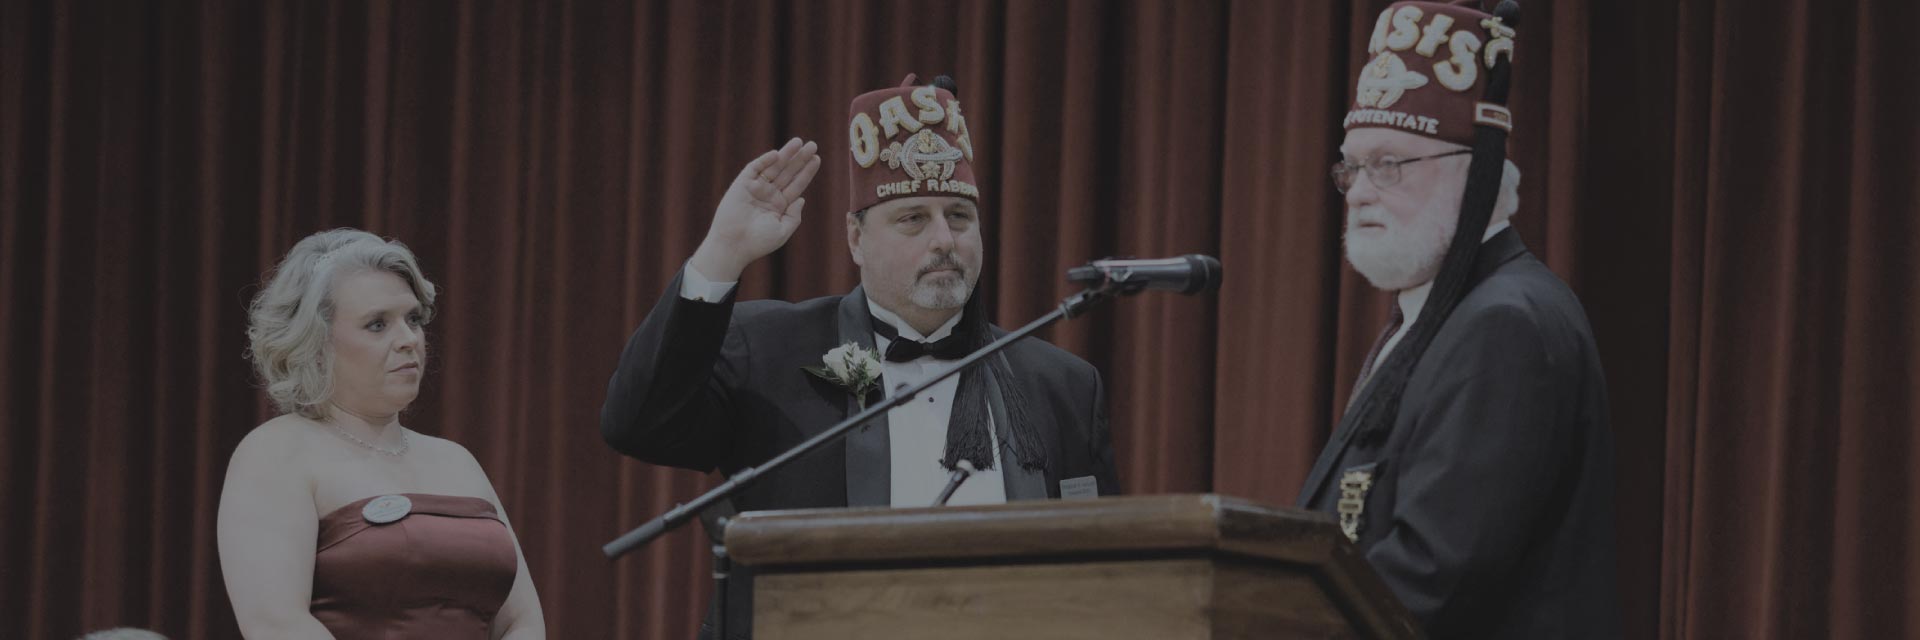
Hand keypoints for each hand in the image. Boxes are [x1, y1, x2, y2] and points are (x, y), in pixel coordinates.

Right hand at [691, 137, 821, 280]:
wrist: (734, 245)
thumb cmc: (758, 242)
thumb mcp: (783, 231)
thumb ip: (794, 216)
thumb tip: (801, 199)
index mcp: (780, 206)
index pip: (796, 185)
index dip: (806, 172)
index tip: (817, 159)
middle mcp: (769, 195)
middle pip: (788, 172)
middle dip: (800, 159)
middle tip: (813, 145)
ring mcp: (756, 188)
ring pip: (774, 167)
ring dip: (786, 154)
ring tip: (799, 142)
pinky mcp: (742, 184)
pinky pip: (754, 168)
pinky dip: (764, 161)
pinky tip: (776, 154)